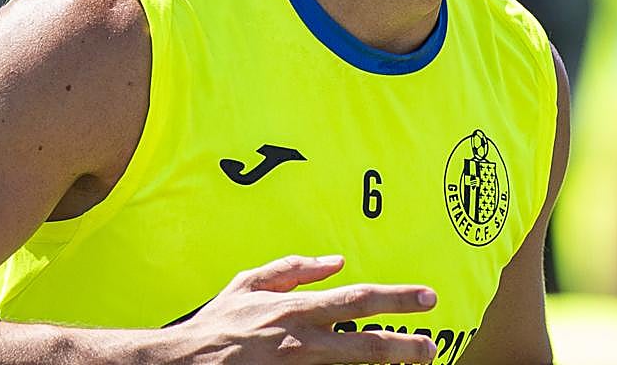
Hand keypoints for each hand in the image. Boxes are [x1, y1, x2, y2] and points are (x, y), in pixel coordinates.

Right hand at [167, 254, 437, 363]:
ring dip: (384, 364)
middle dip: (404, 345)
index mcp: (295, 308)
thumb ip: (294, 268)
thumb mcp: (250, 282)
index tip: (428, 298)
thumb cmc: (219, 322)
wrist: (183, 363)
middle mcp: (301, 341)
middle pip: (365, 343)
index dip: (396, 298)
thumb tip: (337, 261)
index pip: (357, 300)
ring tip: (414, 363)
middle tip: (433, 346)